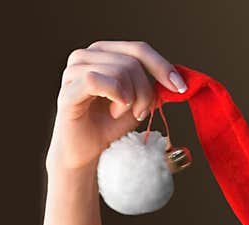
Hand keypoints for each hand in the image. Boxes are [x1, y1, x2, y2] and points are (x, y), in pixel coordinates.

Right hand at [45, 40, 186, 173]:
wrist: (87, 152)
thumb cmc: (109, 126)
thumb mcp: (138, 102)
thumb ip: (152, 86)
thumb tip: (177, 77)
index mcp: (104, 53)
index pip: (139, 49)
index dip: (162, 66)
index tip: (180, 88)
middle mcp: (86, 55)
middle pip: (132, 61)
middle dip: (145, 91)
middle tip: (141, 113)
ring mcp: (74, 70)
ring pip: (119, 70)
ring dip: (130, 98)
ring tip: (121, 112)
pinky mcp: (68, 89)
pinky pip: (97, 80)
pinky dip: (115, 97)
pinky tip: (114, 111)